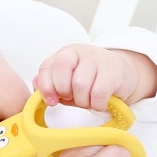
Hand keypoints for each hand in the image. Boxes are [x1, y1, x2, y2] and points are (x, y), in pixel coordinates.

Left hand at [33, 44, 156, 111]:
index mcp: (65, 54)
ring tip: (88, 101)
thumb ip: (50, 84)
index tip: (52, 101)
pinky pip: (98, 94)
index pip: (47, 67)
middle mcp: (80, 52)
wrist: (121, 73)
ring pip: (80, 85)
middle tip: (73, 98)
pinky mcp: (114, 71)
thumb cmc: (90, 80)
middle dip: (65, 92)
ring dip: (82, 101)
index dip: (46, 87)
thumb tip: (36, 87)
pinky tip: (100, 103)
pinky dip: (97, 104)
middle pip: (62, 73)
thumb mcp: (67, 81)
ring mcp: (97, 59)